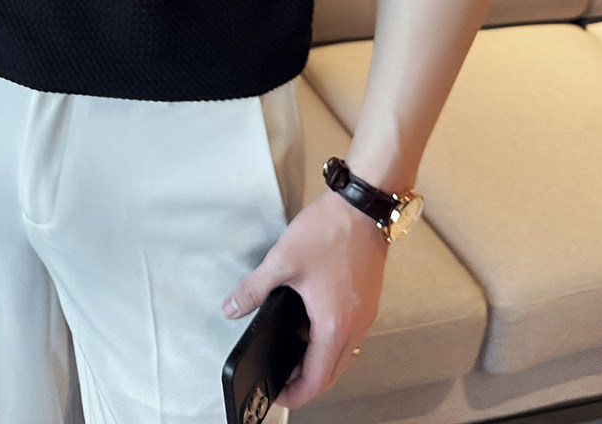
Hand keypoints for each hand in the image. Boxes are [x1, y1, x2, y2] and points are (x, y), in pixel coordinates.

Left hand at [220, 189, 388, 409]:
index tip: (279, 395)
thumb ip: (254, 289)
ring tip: (295, 356)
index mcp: (333, 325)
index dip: (295, 394)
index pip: (316, 379)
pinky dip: (333, 343)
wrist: (364, 206)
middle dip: (307, 384)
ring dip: (321, 364)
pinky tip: (315, 326)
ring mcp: (366, 314)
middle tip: (282, 380)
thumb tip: (232, 308)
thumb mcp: (282, 260)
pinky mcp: (368, 300)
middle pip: (332, 374)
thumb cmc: (330, 231)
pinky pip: (351, 336)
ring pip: (345, 356)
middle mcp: (355, 327)